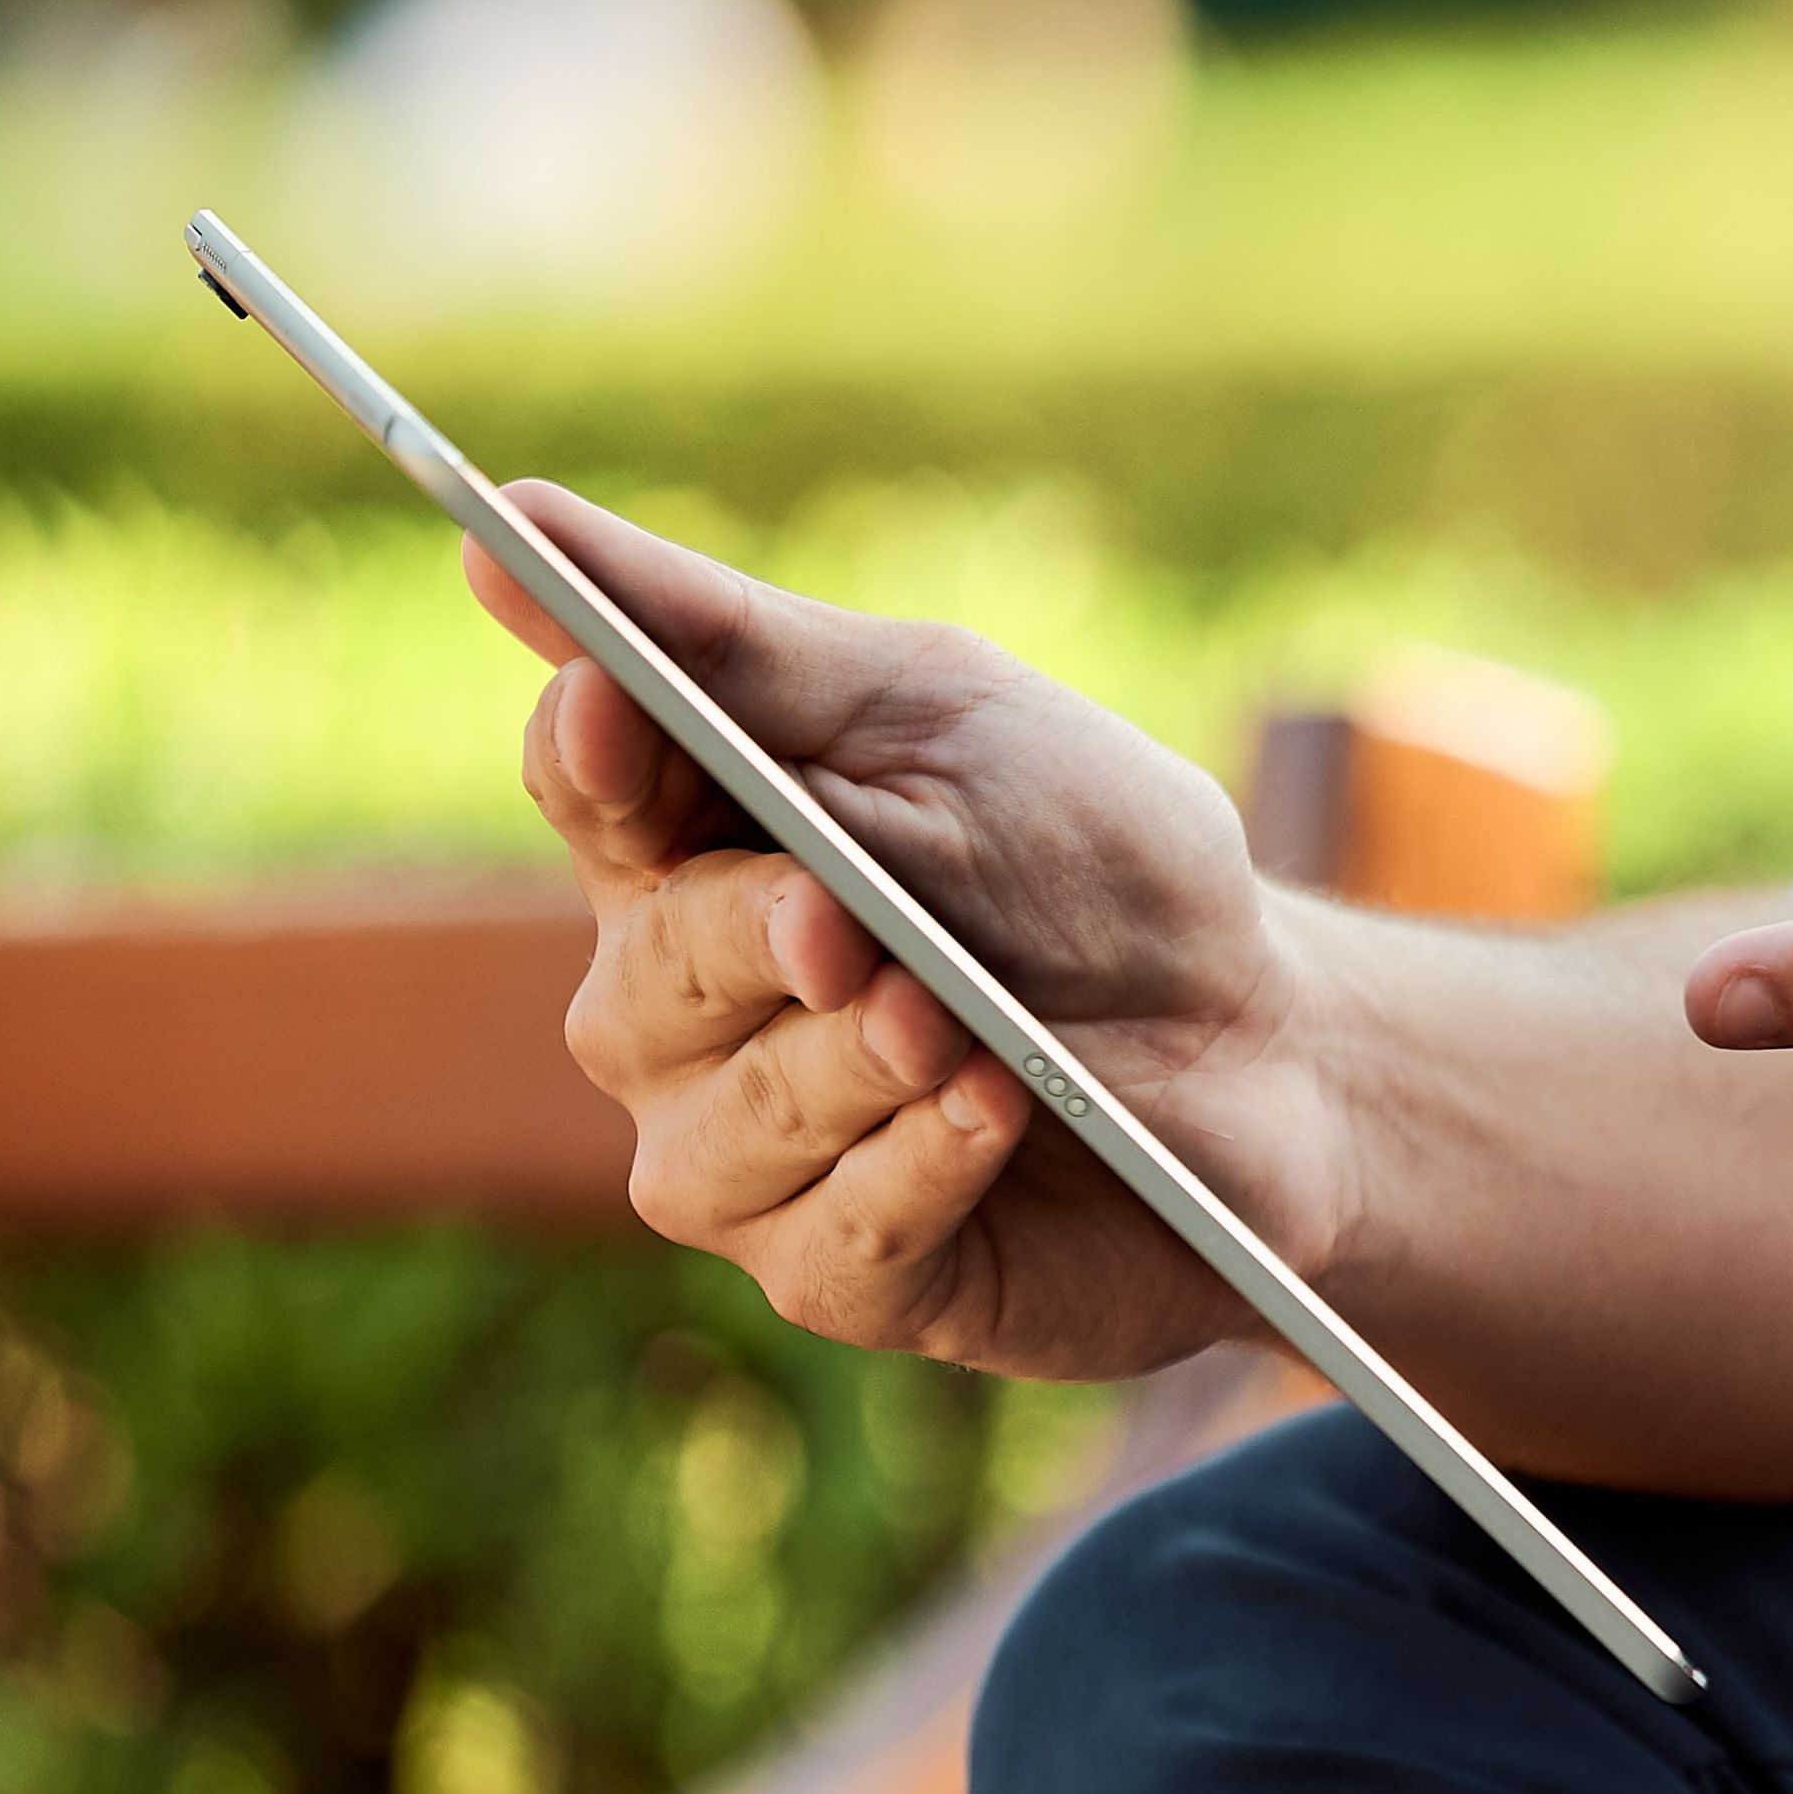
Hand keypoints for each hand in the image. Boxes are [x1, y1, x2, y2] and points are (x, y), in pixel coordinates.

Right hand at [479, 485, 1352, 1376]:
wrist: (1277, 1050)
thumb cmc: (1098, 871)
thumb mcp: (944, 717)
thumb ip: (734, 644)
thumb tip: (515, 519)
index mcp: (694, 847)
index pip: (583, 786)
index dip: (593, 753)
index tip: (621, 708)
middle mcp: (684, 1013)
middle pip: (642, 972)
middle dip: (746, 938)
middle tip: (843, 920)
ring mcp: (752, 1154)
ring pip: (723, 1129)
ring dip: (847, 1066)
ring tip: (953, 1023)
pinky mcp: (850, 1273)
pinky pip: (829, 1243)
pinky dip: (917, 1170)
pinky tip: (996, 1110)